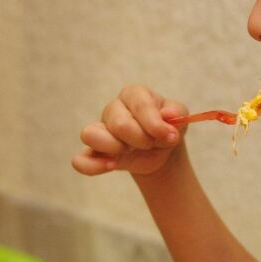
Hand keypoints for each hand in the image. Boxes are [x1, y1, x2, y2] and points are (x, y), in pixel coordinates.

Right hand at [72, 84, 188, 177]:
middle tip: (150, 144)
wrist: (161, 150)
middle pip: (119, 124)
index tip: (170, 137)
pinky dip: (91, 166)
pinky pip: (80, 159)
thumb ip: (177, 114)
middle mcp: (114, 109)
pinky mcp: (94, 152)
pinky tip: (111, 166)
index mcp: (135, 95)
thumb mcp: (180, 119)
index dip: (155, 124)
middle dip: (140, 139)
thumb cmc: (168, 128)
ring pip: (90, 134)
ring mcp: (101, 130)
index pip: (140, 104)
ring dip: (114, 148)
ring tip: (128, 152)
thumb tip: (168, 113)